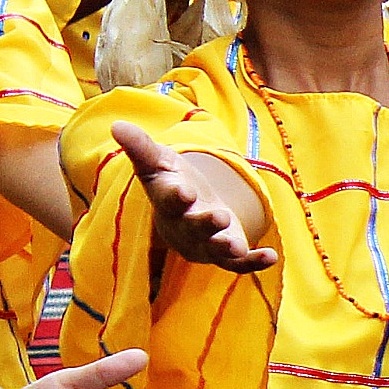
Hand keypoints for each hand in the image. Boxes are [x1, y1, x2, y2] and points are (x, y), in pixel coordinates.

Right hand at [114, 121, 272, 272]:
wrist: (184, 211)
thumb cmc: (170, 181)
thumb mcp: (158, 161)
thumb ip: (141, 147)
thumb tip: (117, 124)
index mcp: (169, 202)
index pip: (170, 200)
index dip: (176, 197)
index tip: (185, 191)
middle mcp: (185, 226)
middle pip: (194, 228)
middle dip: (205, 223)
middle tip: (219, 216)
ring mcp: (206, 243)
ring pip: (214, 249)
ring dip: (226, 247)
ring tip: (236, 246)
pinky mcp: (226, 254)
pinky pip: (238, 264)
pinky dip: (253, 262)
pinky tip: (271, 256)